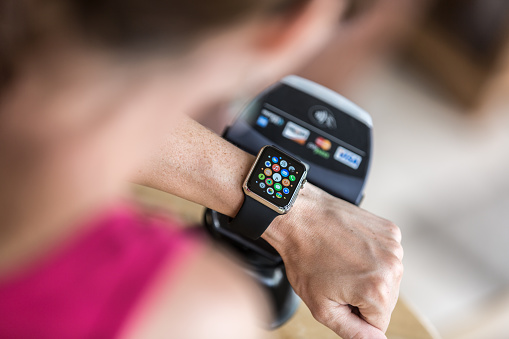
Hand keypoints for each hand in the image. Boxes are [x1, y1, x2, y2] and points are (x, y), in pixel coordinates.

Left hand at [262, 183, 402, 338]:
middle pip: (386, 300)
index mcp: (378, 291)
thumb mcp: (322, 307)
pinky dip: (371, 254)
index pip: (379, 323)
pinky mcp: (390, 230)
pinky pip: (386, 255)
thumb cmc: (304, 257)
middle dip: (363, 295)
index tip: (337, 295)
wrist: (299, 217)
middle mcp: (393, 267)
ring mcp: (394, 245)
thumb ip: (353, 331)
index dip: (354, 314)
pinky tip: (350, 247)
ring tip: (342, 260)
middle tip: (337, 277)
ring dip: (368, 274)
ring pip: (387, 277)